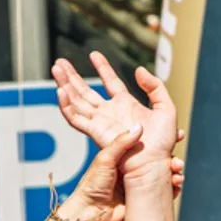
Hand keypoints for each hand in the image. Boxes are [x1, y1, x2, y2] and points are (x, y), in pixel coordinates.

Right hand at [54, 52, 183, 220]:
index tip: (94, 54)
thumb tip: (138, 70)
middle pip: (85, 90)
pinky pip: (76, 118)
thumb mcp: (166, 108)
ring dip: (64, 84)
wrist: (152, 166)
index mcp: (124, 106)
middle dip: (72, 76)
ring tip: (55, 68)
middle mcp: (109, 114)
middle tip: (59, 62)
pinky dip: (66, 105)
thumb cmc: (162, 143)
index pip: (110, 82)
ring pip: (76, 101)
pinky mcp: (95, 133)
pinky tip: (60, 90)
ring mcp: (100, 123)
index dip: (102, 67)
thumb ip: (154, 87)